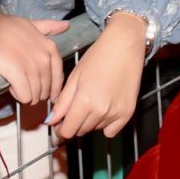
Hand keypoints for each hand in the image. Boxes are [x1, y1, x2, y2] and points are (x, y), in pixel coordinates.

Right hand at [0, 3, 67, 104]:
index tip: (48, 96)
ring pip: (35, 95)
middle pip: (46, 90)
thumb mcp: (32, 24)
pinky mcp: (17, 73)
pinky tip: (11, 87)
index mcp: (50, 48)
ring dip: (25, 95)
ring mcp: (31, 66)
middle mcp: (44, 58)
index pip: (59, 77)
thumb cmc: (6, 25)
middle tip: (23, 87)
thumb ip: (50, 27)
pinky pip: (24, 96)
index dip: (53, 90)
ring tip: (15, 85)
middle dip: (36, 93)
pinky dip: (18, 95)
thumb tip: (66, 25)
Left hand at [47, 13, 145, 139]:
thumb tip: (52, 121)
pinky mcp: (127, 113)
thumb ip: (62, 102)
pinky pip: (111, 131)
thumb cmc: (99, 56)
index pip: (67, 131)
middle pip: (80, 132)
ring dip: (89, 121)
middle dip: (74, 123)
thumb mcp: (74, 77)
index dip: (60, 129)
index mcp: (85, 101)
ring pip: (94, 129)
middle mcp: (101, 111)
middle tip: (76, 107)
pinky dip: (105, 124)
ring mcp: (116, 113)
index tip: (59, 124)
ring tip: (92, 100)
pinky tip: (104, 109)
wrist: (125, 46)